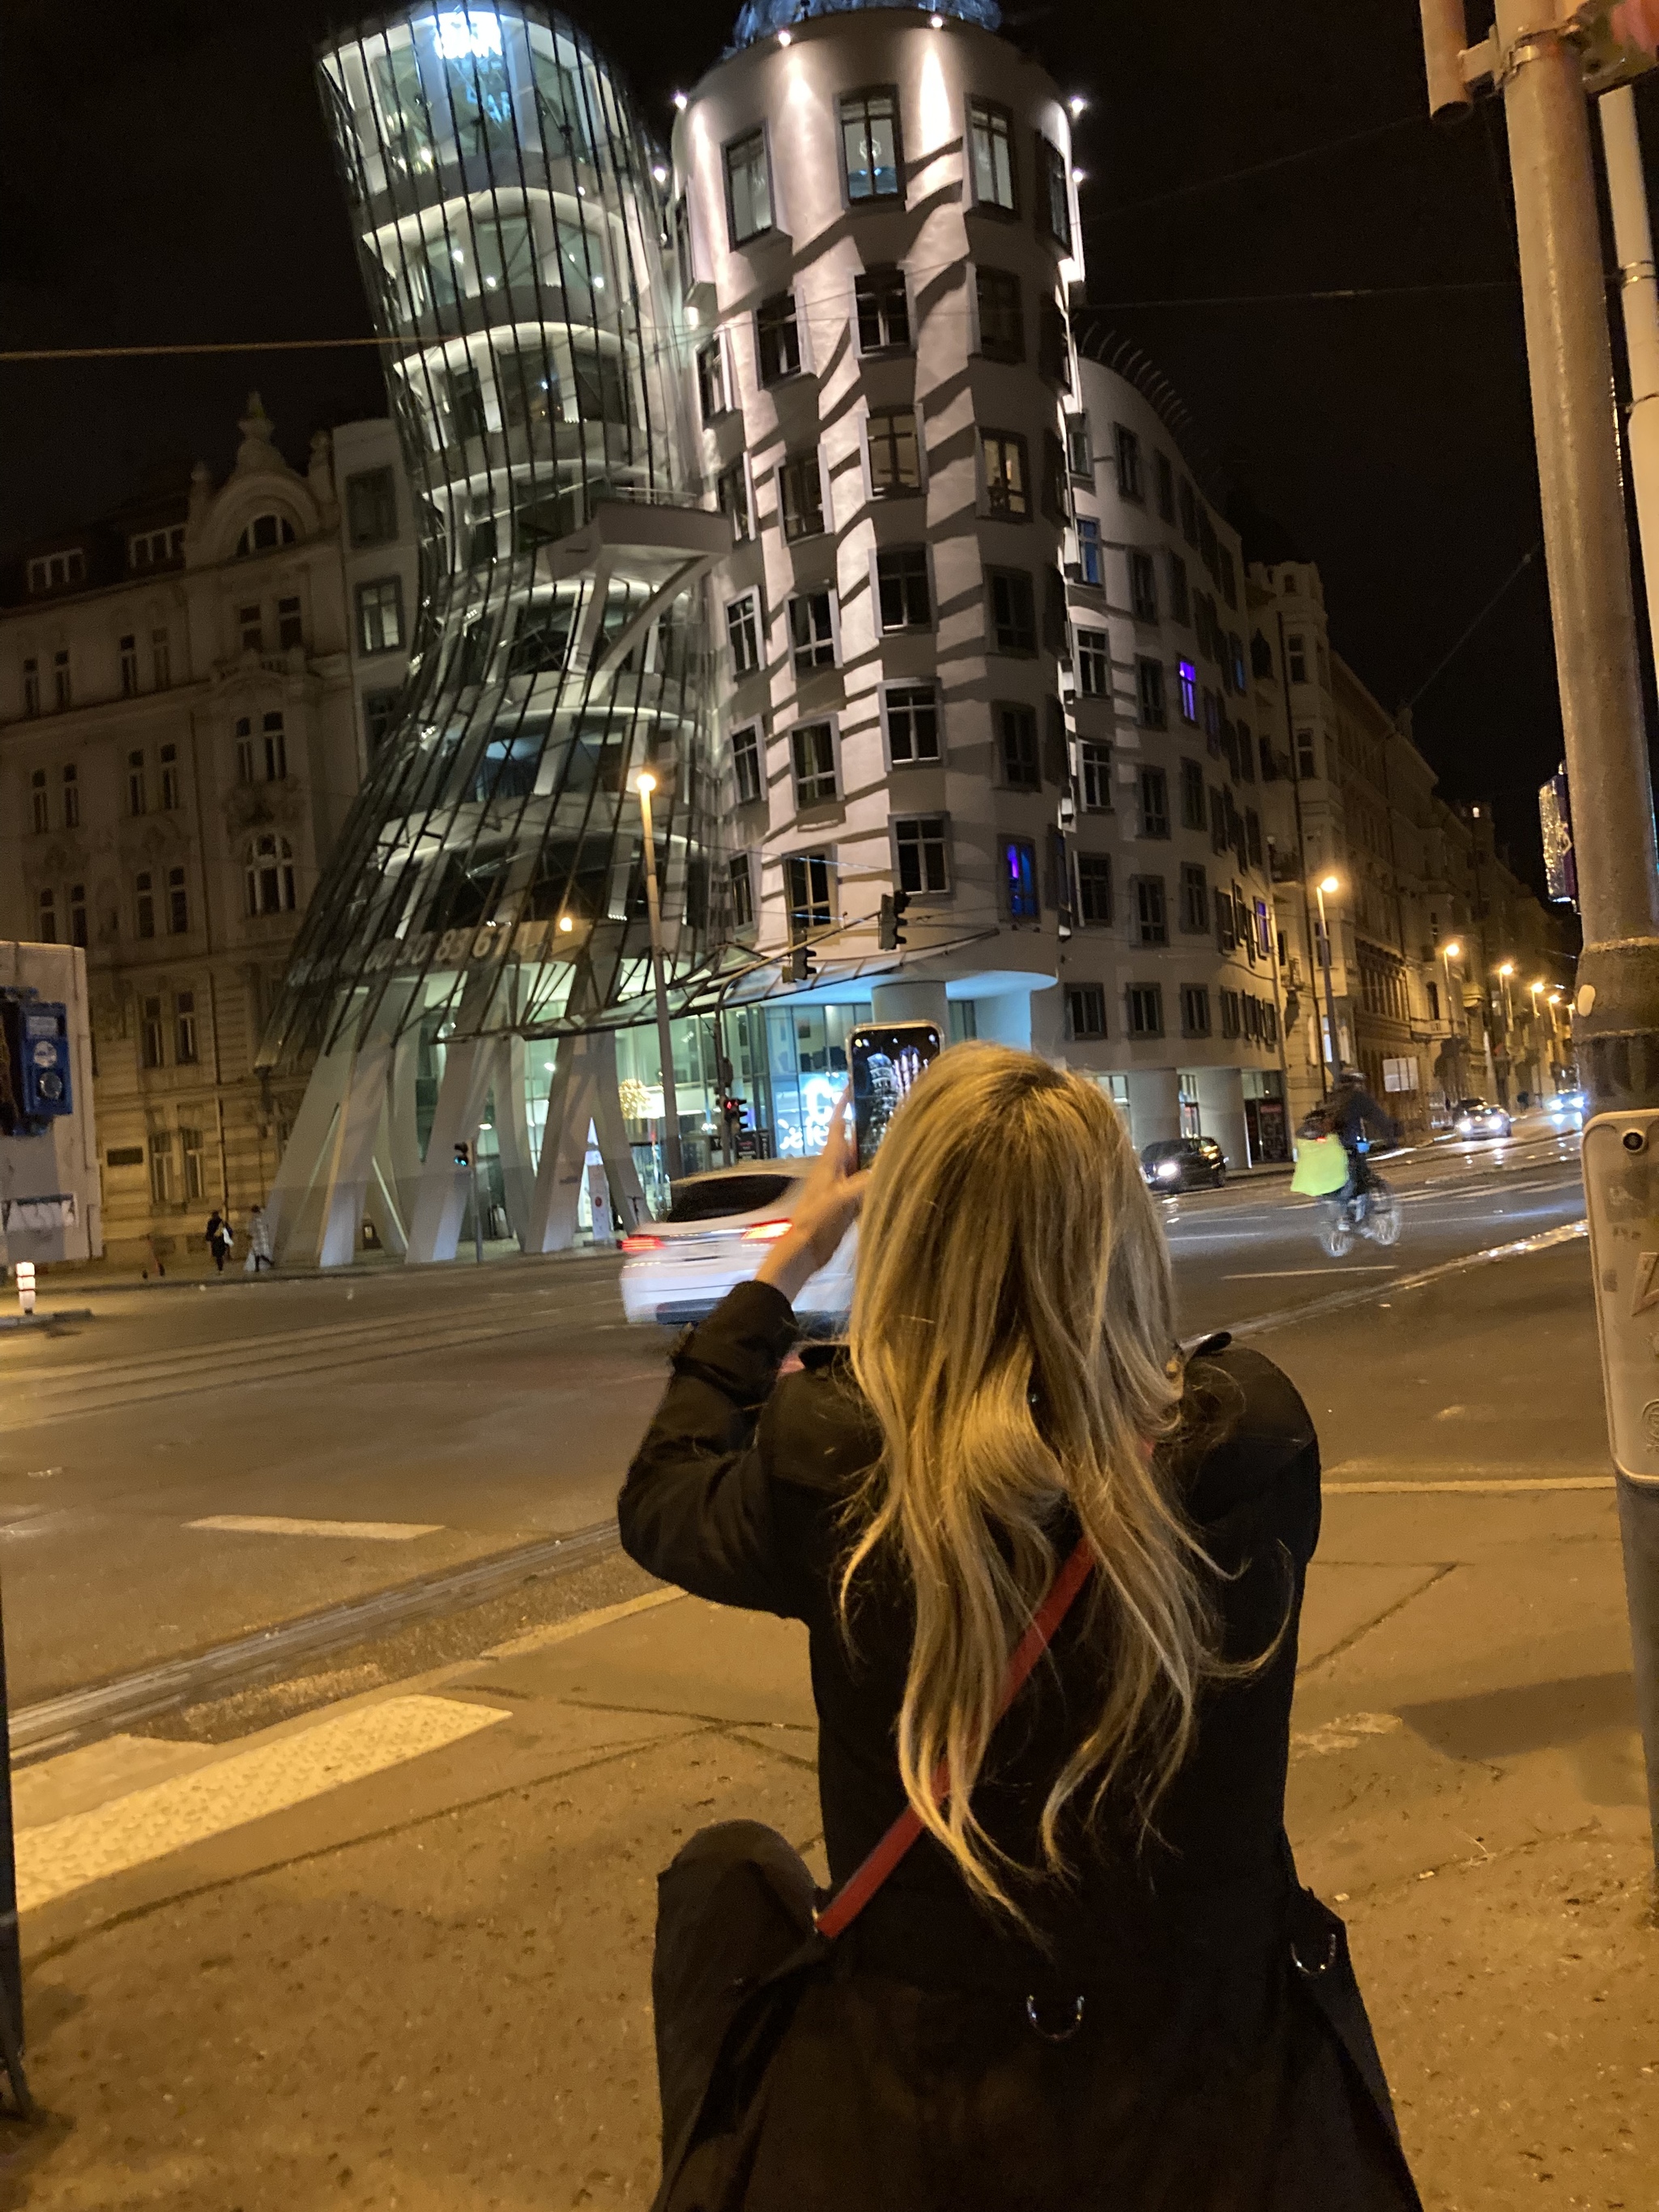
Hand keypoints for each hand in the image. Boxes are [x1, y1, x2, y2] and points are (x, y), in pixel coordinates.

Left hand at [755, 1085, 870, 1304]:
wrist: (804, 1251)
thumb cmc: (818, 1221)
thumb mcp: (844, 1199)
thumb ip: (866, 1182)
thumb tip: (891, 1166)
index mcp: (830, 1162)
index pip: (837, 1126)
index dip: (842, 1105)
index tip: (849, 1085)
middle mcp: (834, 1170)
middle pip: (852, 1143)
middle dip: (866, 1128)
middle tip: (889, 1115)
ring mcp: (839, 1186)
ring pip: (859, 1163)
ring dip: (873, 1154)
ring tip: (897, 1143)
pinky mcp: (844, 1203)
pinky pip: (862, 1184)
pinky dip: (875, 1178)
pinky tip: (891, 1179)